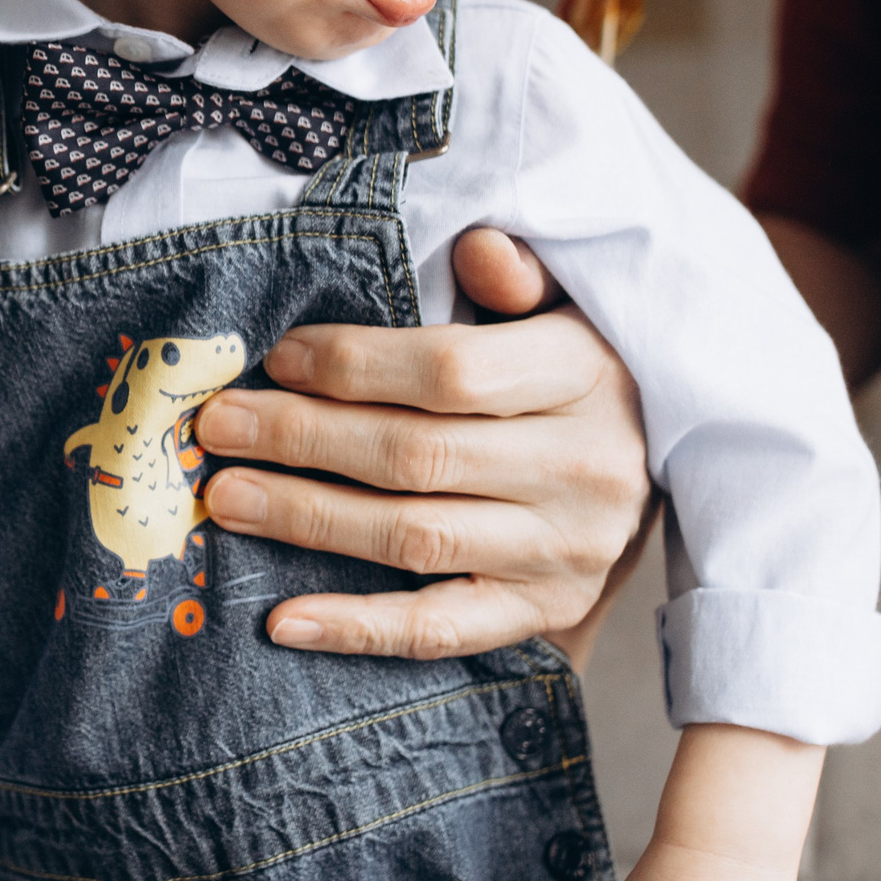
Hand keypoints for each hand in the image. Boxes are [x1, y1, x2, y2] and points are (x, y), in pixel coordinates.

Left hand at [195, 229, 651, 659]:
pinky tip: (281, 620)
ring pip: (414, 538)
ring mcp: (565, 552)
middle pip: (416, 455)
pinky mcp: (545, 613)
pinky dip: (356, 629)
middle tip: (217, 427)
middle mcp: (582, 469)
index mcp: (584, 375)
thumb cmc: (580, 377)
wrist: (663, 470)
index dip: (355, 365)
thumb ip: (516, 280)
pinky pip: (439, 630)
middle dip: (301, 438)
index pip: (452, 372)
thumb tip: (477, 250)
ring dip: (307, 518)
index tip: (278, 358)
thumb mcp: (566, 308)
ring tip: (226, 497)